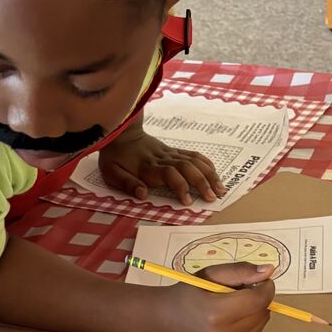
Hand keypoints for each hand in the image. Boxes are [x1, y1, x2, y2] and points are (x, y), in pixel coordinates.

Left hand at [99, 130, 224, 206]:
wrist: (120, 130)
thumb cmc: (115, 155)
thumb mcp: (111, 171)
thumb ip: (126, 183)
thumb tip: (143, 194)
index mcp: (147, 167)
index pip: (169, 174)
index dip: (180, 186)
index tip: (186, 201)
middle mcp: (162, 159)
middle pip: (187, 167)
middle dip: (202, 183)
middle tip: (212, 198)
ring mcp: (169, 153)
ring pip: (193, 161)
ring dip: (208, 175)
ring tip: (220, 189)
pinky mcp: (173, 150)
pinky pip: (192, 154)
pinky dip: (205, 163)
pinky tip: (214, 173)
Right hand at [151, 262, 274, 331]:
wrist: (167, 322)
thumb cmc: (188, 294)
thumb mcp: (210, 274)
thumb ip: (241, 271)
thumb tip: (270, 271)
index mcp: (217, 313)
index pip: (259, 300)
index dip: (266, 287)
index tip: (260, 280)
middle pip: (263, 312)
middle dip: (258, 299)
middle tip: (238, 293)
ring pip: (261, 325)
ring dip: (253, 313)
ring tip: (231, 308)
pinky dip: (248, 326)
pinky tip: (229, 322)